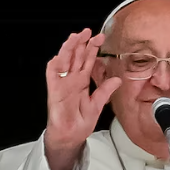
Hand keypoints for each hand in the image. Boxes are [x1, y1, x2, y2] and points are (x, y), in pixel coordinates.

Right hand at [44, 28, 121, 169]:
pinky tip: (60, 56)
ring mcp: (62, 84)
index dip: (92, 49)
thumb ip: (105, 91)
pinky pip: (53, 75)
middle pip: (76, 57)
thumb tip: (117, 79)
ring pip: (64, 61)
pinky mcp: (54, 91)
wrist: (70, 137)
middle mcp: (72, 80)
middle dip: (82, 43)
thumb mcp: (97, 105)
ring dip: (69, 49)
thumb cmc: (79, 123)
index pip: (88, 61)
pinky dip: (55, 65)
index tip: (100, 38)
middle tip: (88, 32)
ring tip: (75, 38)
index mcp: (82, 82)